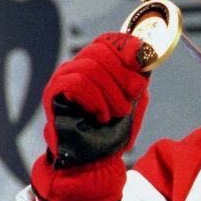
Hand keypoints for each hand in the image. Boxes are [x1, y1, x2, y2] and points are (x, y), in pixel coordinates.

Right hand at [42, 32, 149, 166]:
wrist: (95, 160)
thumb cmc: (114, 130)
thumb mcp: (133, 100)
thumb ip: (138, 77)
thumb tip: (147, 53)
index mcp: (98, 65)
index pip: (108, 41)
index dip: (127, 47)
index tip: (142, 62)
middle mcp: (79, 66)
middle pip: (101, 51)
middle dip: (123, 75)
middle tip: (130, 98)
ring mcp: (64, 77)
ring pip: (91, 67)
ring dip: (111, 93)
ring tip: (116, 113)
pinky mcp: (54, 93)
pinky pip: (77, 82)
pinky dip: (96, 99)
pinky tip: (101, 115)